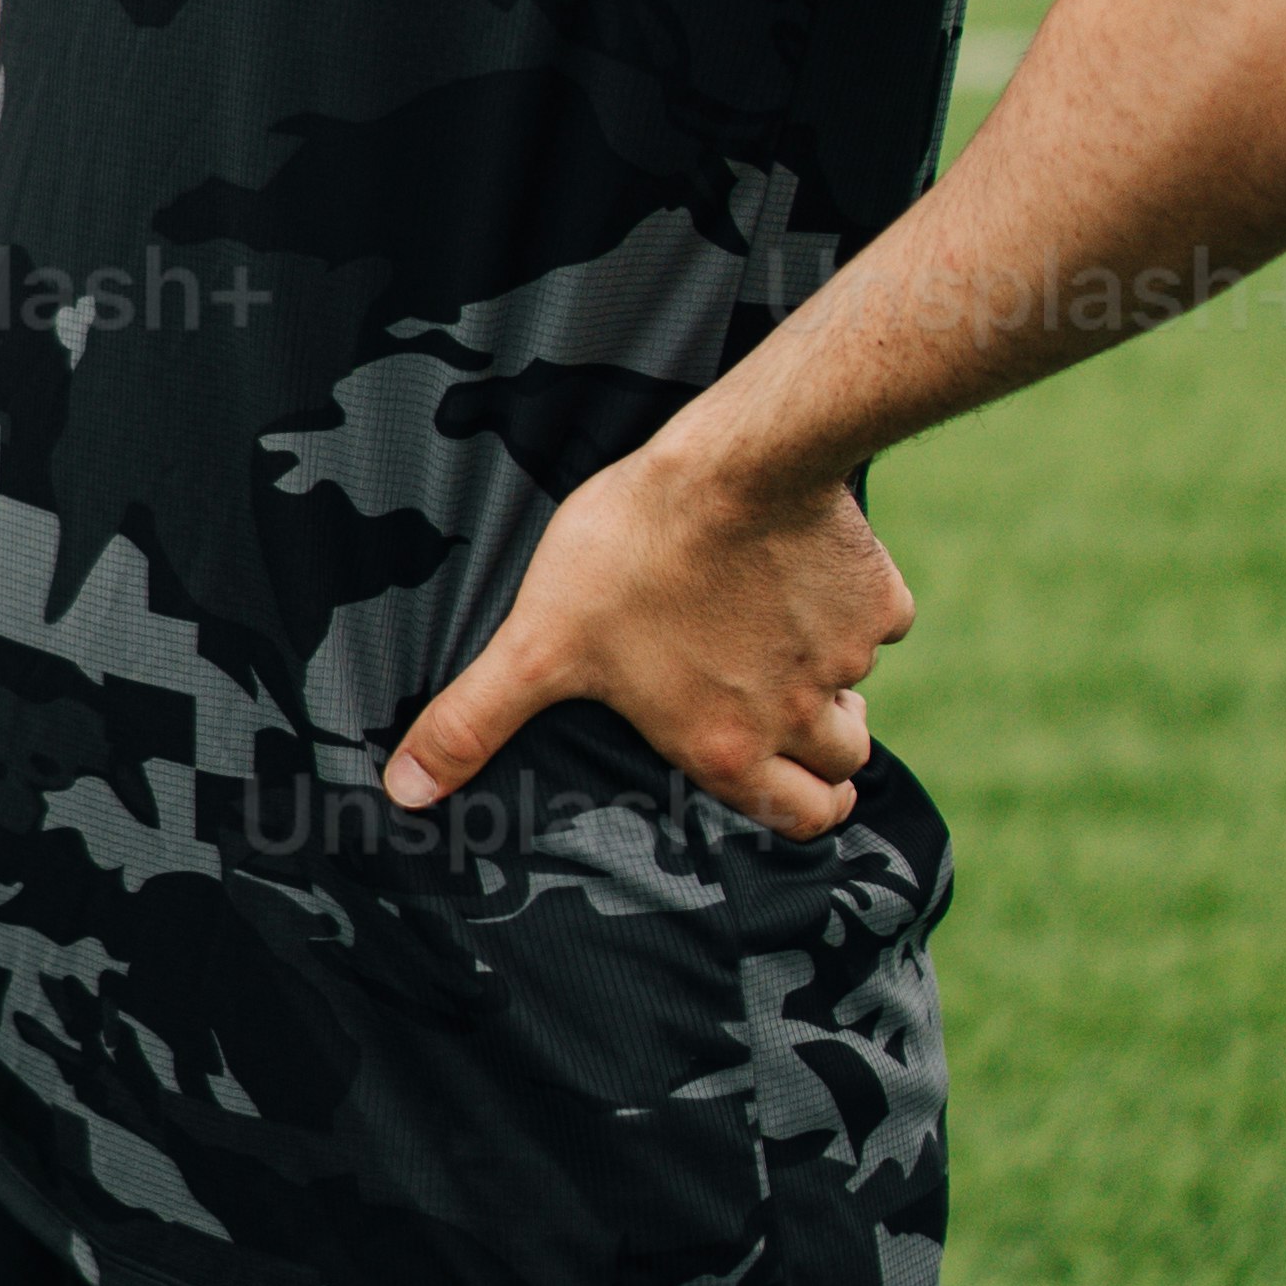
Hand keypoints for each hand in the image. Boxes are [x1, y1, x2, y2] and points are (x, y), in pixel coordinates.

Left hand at [381, 420, 916, 842]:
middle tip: (781, 714)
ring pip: (859, 691)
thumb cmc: (629, 554)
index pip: (803, 822)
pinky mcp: (877, 593)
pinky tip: (804, 570)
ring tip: (779, 640)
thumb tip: (403, 792)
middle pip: (845, 769)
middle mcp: (798, 717)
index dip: (799, 810)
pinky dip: (854, 603)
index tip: (783, 782)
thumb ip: (473, 723)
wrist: (732, 464)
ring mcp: (847, 656)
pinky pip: (882, 615)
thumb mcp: (538, 644)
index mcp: (728, 749)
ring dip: (832, 681)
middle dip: (823, 755)